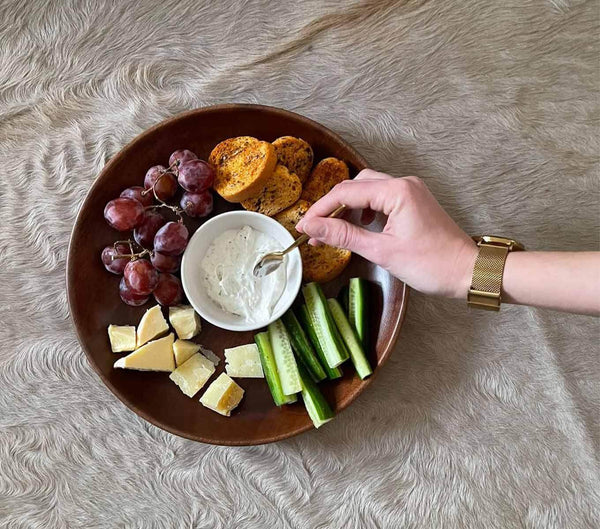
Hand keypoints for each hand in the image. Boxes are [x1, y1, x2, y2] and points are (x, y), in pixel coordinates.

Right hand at [296, 169, 477, 298]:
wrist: (469, 272)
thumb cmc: (432, 264)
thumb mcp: (382, 251)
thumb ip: (344, 236)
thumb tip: (313, 228)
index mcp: (397, 191)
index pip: (347, 193)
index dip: (321, 210)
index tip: (303, 227)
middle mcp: (404, 184)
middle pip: (356, 186)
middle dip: (333, 206)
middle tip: (315, 230)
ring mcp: (410, 191)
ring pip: (368, 190)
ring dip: (348, 208)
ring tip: (332, 232)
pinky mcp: (413, 202)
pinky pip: (381, 199)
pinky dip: (365, 211)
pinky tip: (358, 227)